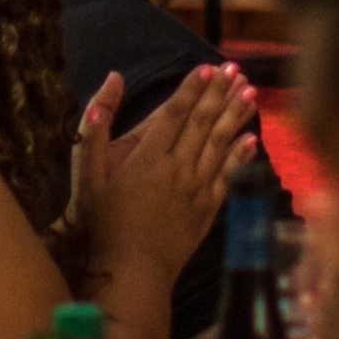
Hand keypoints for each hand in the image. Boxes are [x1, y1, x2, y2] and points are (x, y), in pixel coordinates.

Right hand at [63, 68, 259, 290]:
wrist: (131, 270)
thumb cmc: (103, 223)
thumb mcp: (87, 175)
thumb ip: (94, 129)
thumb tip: (110, 82)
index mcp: (149, 157)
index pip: (175, 113)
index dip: (191, 89)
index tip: (206, 68)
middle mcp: (177, 168)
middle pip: (203, 123)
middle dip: (219, 94)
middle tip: (234, 70)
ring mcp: (196, 189)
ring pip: (220, 145)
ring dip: (236, 117)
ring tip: (250, 93)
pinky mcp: (207, 209)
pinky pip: (228, 176)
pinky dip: (241, 156)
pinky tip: (252, 139)